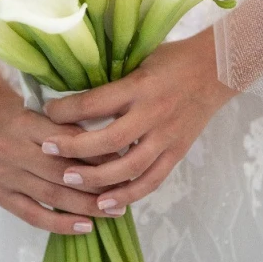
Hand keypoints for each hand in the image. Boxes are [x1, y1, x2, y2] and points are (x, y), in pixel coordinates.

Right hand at [0, 95, 120, 234]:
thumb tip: (116, 153)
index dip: (98, 155)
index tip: (124, 164)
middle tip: (124, 192)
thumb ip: (74, 129)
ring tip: (112, 212)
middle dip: (96, 185)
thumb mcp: (48, 114)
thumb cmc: (28, 118)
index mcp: (27, 123)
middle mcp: (12, 149)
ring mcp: (5, 175)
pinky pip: (34, 215)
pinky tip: (85, 227)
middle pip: (60, 172)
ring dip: (85, 206)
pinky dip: (61, 224)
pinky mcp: (2, 196)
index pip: (68, 142)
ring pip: (51, 195)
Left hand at [42, 27, 236, 210]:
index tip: (46, 112)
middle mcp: (153, 113)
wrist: (216, 70)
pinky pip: (152, 180)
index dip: (67, 110)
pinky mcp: (177, 152)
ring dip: (97, 178)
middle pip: (109, 139)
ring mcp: (167, 137)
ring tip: (69, 181)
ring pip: (129, 167)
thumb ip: (111, 78)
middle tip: (48, 150)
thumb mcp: (138, 58)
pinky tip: (105, 202)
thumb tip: (69, 87)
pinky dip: (128, 194)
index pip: (96, 102)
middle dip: (75, 148)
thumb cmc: (172, 58)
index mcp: (140, 86)